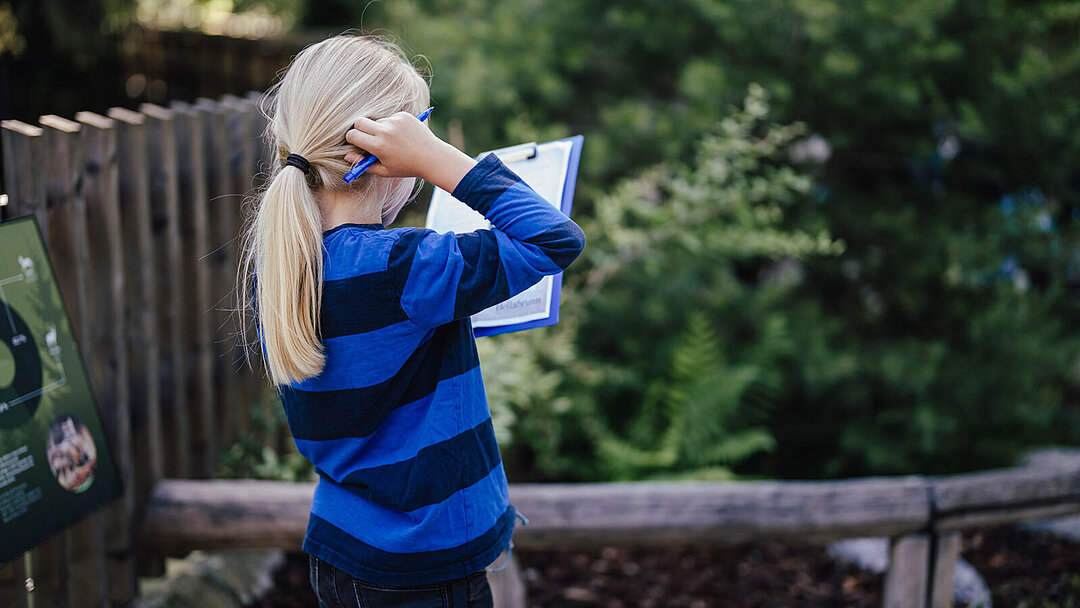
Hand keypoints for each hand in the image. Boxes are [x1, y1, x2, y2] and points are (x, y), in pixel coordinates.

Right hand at [344, 112, 475, 191]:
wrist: (432, 157)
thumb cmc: (407, 167)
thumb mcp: (384, 171)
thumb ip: (363, 164)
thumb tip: (347, 155)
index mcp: (378, 146)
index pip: (353, 135)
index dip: (352, 139)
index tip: (357, 143)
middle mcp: (385, 131)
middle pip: (359, 122)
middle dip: (359, 129)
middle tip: (367, 138)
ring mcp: (395, 122)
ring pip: (376, 121)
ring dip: (378, 129)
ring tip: (392, 141)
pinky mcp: (403, 116)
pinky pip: (389, 118)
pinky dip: (392, 125)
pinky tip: (402, 135)